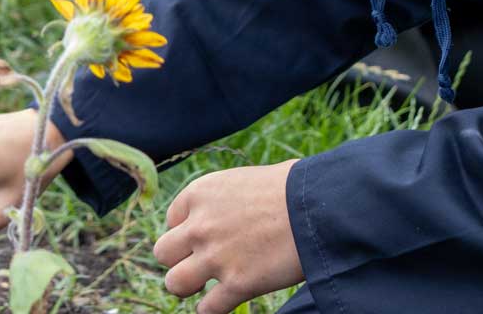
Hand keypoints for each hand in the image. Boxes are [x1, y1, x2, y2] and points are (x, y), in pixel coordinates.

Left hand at [153, 160, 303, 313]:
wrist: (319, 206)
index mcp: (199, 194)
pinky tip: (225, 302)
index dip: (187, 232)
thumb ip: (222, 200)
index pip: (171, 221)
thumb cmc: (290, 188)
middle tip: (199, 264)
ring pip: (175, 284)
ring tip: (206, 286)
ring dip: (188, 287)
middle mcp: (199, 226)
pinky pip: (207, 309)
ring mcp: (215, 257)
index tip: (206, 238)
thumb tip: (227, 211)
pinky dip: (212, 310)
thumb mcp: (242, 180)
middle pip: (163, 253)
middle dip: (179, 260)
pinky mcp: (238, 284)